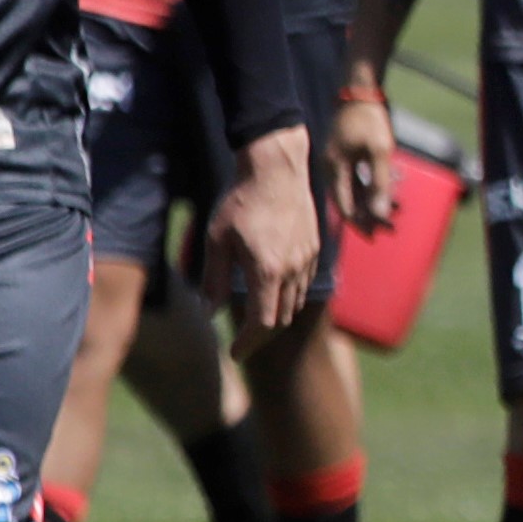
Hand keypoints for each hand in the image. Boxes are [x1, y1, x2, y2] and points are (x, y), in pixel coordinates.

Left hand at [206, 127, 324, 331]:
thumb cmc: (241, 201)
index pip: (263, 323)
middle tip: (243, 343)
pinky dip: (288, 297)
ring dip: (277, 316)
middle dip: (261, 335)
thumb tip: (208, 312)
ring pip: (296, 302)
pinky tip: (272, 291)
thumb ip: (213, 279)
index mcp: (267, 271)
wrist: (276, 169)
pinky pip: (304, 284)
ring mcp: (307, 259)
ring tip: (256, 320)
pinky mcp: (314, 248)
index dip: (248, 342)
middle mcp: (293, 270)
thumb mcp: (216, 240)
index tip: (234, 353)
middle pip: (282, 318)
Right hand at [328, 86, 406, 233]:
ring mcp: (339, 162)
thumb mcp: (379, 152)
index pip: (345, 206)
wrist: (361, 91)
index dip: (360, 223)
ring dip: (374, 203)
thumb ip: (380, 183)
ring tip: (395, 215)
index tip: (376, 236)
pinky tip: (390, 194)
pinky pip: (358, 179)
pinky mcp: (347, 156)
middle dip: (370, 216)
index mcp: (335, 169)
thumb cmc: (369, 120)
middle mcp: (333, 168)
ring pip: (356, 191)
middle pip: (350, 201)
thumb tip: (381, 213)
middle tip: (390, 230)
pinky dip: (372, 188)